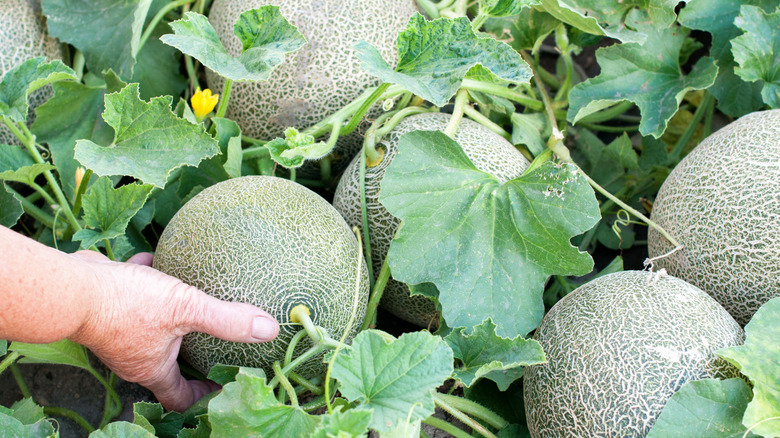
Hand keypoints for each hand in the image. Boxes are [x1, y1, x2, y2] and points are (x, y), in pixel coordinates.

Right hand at [67, 250, 278, 411]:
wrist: (70, 286)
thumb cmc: (126, 304)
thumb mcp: (186, 308)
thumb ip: (227, 319)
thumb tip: (268, 329)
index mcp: (152, 367)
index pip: (180, 397)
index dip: (203, 396)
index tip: (223, 385)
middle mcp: (132, 356)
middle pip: (166, 365)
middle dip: (190, 356)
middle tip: (213, 343)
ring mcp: (117, 332)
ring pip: (149, 327)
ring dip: (170, 317)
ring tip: (191, 303)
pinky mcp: (106, 306)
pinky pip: (132, 295)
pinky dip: (146, 281)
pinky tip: (158, 260)